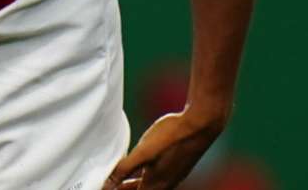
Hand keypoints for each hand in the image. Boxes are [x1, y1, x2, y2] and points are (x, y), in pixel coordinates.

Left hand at [102, 109, 224, 189]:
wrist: (200, 124)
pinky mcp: (178, 165)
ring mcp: (174, 175)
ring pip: (150, 185)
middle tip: (111, 183)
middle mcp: (166, 184)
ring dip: (134, 182)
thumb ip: (124, 169)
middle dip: (125, 189)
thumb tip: (107, 185)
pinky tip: (142, 163)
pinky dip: (145, 174)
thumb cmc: (171, 137)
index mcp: (156, 186)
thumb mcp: (143, 152)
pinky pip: (158, 176)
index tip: (108, 187)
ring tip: (122, 175)